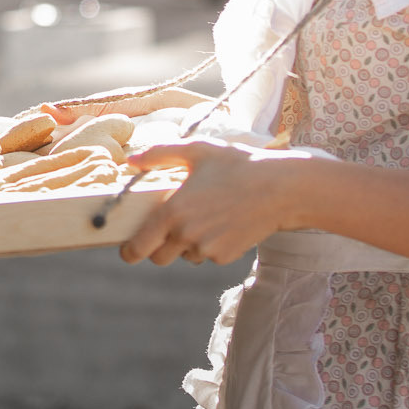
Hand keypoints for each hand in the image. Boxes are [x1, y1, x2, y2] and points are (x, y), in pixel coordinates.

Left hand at [118, 140, 295, 266]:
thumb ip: (159, 154)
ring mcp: (207, 249)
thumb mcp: (196, 150)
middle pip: (158, 258)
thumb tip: (131, 159)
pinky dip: (209, 245)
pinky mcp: (225, 256)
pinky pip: (207, 255)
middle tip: (165, 231)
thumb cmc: (237, 164)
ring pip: (185, 256)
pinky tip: (222, 222)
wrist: (280, 189)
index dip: (129, 251)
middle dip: (157, 248)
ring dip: (185, 245)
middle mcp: (186, 235)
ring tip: (203, 217)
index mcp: (173, 211)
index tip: (128, 250)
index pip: (139, 246)